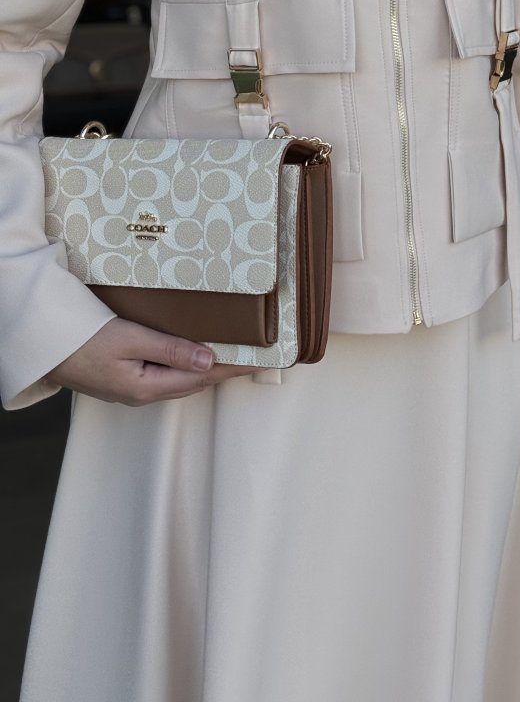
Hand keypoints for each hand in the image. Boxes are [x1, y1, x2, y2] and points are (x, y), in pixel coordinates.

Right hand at [45, 317, 257, 405]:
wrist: (45, 349)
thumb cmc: (83, 341)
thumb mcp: (130, 339)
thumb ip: (171, 350)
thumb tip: (209, 358)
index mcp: (148, 386)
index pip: (203, 376)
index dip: (234, 367)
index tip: (260, 360)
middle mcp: (144, 394)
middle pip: (195, 382)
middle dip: (226, 370)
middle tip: (253, 355)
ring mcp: (134, 390)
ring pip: (182, 381)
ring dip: (208, 369)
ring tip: (233, 355)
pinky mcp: (126, 381)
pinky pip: (167, 376)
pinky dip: (187, 366)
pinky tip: (194, 355)